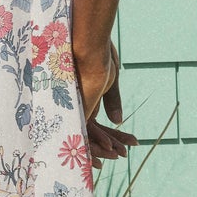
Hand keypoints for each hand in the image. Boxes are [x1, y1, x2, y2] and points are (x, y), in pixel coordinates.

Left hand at [75, 39, 138, 169]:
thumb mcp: (110, 78)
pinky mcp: (74, 108)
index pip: (94, 121)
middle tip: (121, 154)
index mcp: (85, 95)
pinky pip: (84, 131)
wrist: (89, 40)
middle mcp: (77, 102)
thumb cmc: (100, 52)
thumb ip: (112, 101)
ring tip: (117, 156)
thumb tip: (117, 121)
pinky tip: (110, 150)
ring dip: (103, 147)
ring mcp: (75, 105)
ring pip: (86, 134)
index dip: (107, 135)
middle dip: (106, 144)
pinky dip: (97, 142)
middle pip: (90, 130)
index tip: (119, 146)